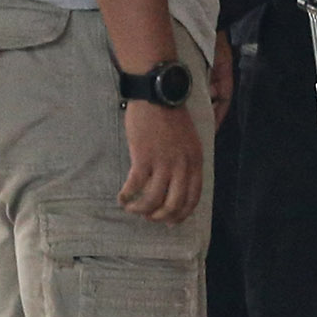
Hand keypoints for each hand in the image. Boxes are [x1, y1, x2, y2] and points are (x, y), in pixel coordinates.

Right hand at [119, 88, 205, 223]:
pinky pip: (135, 186)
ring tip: (132, 209)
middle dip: (160, 216)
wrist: (158, 95)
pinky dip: (127, 196)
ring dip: (141, 210)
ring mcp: (163, 162)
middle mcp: (181, 166)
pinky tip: (122, 198)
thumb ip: (187, 160)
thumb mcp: (190, 140)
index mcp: (195, 161)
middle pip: (173, 204)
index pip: (192, 198)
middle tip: (148, 217)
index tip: (170, 221)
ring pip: (153, 200)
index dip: (181, 214)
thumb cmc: (171, 115)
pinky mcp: (143, 157)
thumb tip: (177, 181)